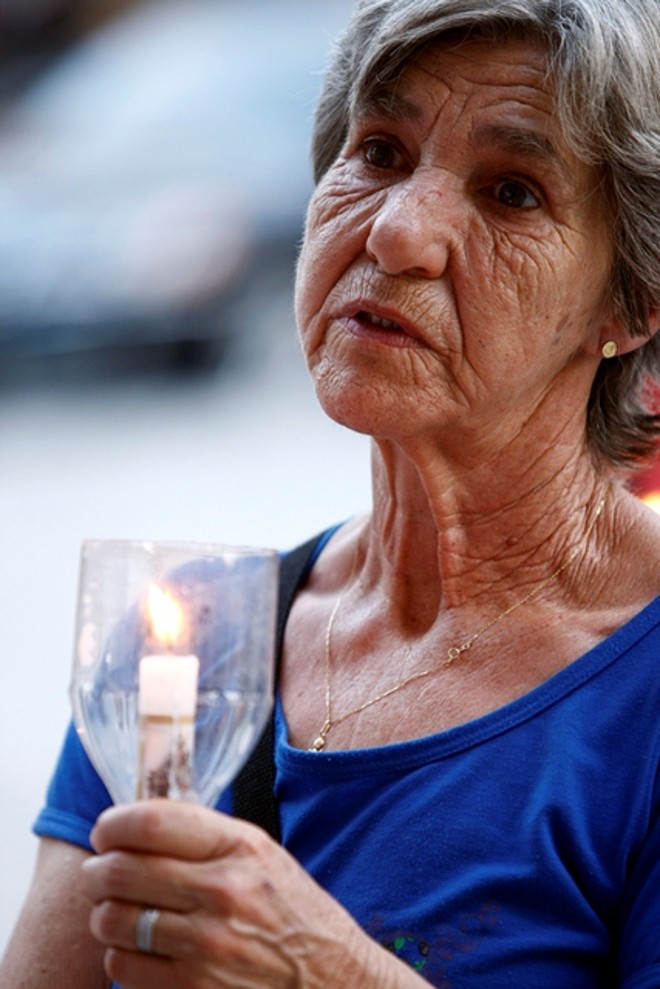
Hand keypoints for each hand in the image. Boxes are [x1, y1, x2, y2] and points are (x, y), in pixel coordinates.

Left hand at [81, 800, 395, 988]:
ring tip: (117, 912)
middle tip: (98, 873)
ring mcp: (207, 946)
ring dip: (105, 915)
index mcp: (239, 847)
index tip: (106, 831)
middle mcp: (223, 892)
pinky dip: (121, 957)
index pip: (151, 823)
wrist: (332, 979)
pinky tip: (140, 949)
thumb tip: (137, 823)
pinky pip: (122, 967)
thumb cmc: (292, 912)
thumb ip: (205, 836)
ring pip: (113, 921)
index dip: (113, 824)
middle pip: (121, 871)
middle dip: (97, 871)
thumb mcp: (261, 855)